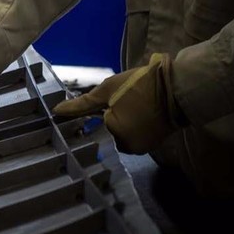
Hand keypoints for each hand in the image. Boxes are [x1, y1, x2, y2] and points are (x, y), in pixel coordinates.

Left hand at [52, 52, 186, 153]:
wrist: (177, 88)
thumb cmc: (140, 86)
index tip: (121, 98)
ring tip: (140, 105)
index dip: (109, 107)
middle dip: (118, 115)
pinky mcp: (156, 144)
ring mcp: (144, 147)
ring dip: (129, 120)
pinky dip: (140, 124)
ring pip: (125, 132)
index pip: (102, 121)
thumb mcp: (107, 90)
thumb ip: (82, 104)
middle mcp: (130, 147)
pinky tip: (147, 111)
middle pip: (113, 129)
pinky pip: (138, 134)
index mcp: (116, 133)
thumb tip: (56, 111)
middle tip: (131, 100)